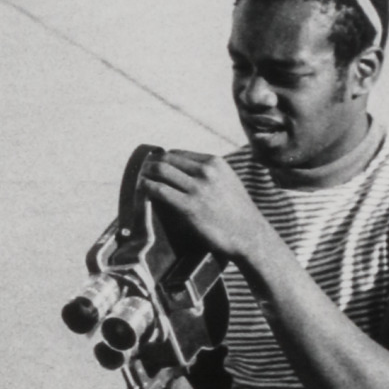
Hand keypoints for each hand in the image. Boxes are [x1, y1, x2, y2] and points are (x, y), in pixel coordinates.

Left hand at [140, 150, 268, 262]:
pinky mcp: (189, 207)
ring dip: (145, 174)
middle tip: (141, 173)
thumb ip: (209, 173)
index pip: (178, 153)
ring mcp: (198, 188)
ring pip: (160, 171)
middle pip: (166, 159)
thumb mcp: (227, 182)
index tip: (153, 167)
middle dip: (150, 165)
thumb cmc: (237, 212)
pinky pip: (159, 190)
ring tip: (139, 182)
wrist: (249, 235)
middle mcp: (206, 171)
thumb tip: (184, 171)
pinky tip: (142, 192)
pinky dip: (146, 188)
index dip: (162, 160)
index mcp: (215, 162)